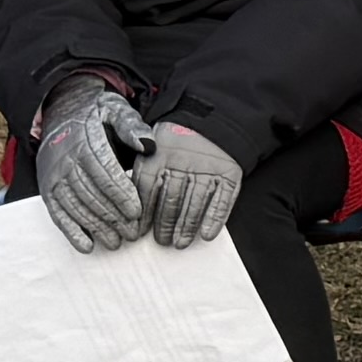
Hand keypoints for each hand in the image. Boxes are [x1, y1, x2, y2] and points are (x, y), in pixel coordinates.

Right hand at [33, 82, 159, 252]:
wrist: (59, 111)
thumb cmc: (95, 113)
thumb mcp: (115, 109)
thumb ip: (131, 125)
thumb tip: (149, 145)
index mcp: (84, 141)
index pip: (104, 173)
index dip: (120, 194)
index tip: (137, 212)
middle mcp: (65, 161)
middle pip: (91, 194)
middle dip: (113, 216)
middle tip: (133, 233)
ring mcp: (53, 177)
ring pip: (75, 207)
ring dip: (96, 228)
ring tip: (117, 242)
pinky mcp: (47, 189)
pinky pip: (57, 213)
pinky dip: (71, 232)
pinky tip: (87, 246)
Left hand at [132, 119, 244, 249]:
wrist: (215, 118)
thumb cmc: (177, 139)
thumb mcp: (154, 145)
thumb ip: (143, 171)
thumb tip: (131, 206)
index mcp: (160, 154)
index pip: (148, 187)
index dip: (143, 212)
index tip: (138, 232)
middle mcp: (184, 162)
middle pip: (172, 198)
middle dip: (165, 223)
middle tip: (162, 241)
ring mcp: (209, 169)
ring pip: (195, 203)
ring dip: (187, 226)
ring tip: (180, 243)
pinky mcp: (230, 174)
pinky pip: (222, 200)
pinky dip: (215, 219)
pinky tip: (207, 235)